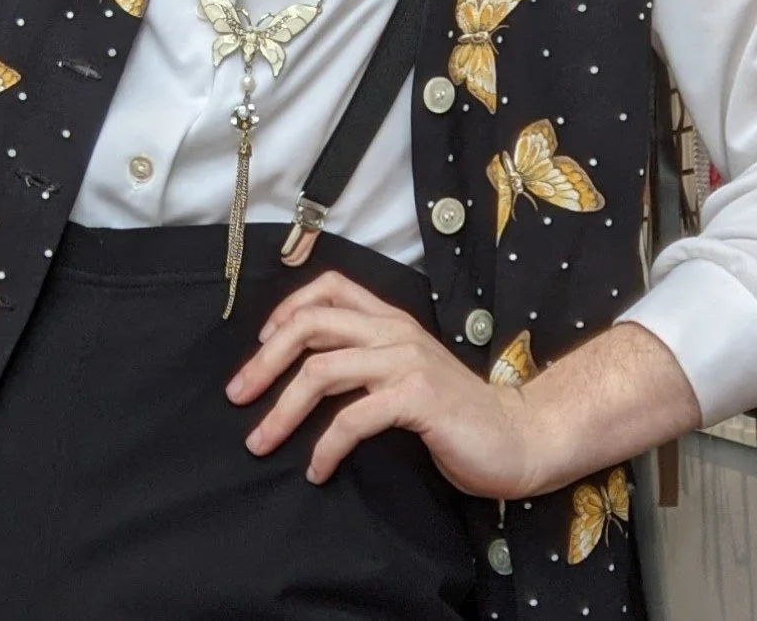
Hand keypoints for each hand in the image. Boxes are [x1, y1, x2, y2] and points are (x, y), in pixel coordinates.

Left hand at [226, 269, 535, 494]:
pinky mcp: (417, 399)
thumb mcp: (405, 375)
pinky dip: (325, 445)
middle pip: (311, 325)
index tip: (261, 347)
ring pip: (321, 370)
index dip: (287, 308)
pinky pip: (353, 417)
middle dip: (264, 360)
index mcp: (391, 320)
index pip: (330, 288)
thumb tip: (306, 376)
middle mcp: (395, 331)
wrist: (518, 438)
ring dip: (282, 409)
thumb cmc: (456, 414)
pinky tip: (317, 469)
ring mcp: (406, 362)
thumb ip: (365, 364)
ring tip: (261, 441)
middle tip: (237, 396)